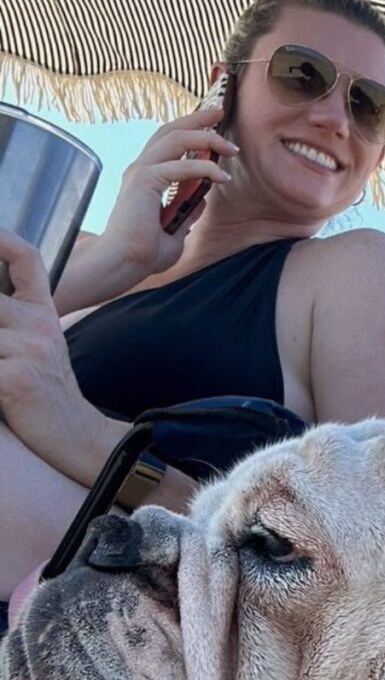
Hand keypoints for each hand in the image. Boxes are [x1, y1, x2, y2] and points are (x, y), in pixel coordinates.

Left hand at [0, 230, 116, 484]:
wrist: (81, 439)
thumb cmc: (51, 398)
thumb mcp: (42, 349)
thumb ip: (17, 322)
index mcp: (43, 313)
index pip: (26, 258)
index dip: (1, 239)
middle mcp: (38, 324)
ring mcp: (28, 350)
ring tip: (0, 361)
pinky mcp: (16, 380)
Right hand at [100, 106, 239, 276]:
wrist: (121, 265)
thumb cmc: (141, 255)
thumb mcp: (174, 233)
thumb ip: (187, 213)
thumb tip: (202, 200)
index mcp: (144, 178)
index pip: (167, 143)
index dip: (189, 130)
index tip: (213, 127)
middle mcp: (140, 169)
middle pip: (171, 131)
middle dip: (197, 119)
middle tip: (220, 111)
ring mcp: (140, 172)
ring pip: (176, 139)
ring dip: (207, 138)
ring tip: (230, 147)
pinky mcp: (144, 181)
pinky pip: (182, 167)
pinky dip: (205, 169)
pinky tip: (222, 176)